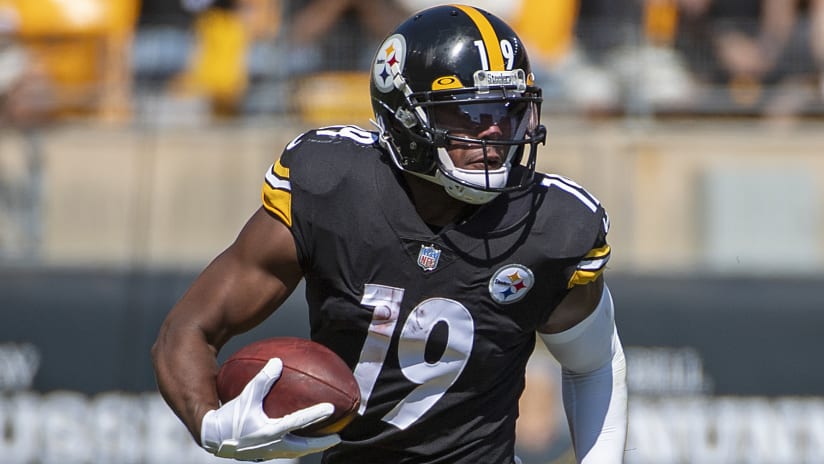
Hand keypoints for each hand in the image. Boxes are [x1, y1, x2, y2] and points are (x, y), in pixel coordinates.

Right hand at [201, 358, 340, 460]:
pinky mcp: (264, 453)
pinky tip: (300, 436)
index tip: (331, 408)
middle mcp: (272, 445)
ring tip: (325, 440)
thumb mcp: (246, 395)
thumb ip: (262, 379)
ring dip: (312, 446)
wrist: (212, 437)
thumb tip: (278, 361)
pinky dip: (298, 444)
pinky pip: (286, 449)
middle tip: (338, 437)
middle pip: (303, 446)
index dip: (315, 414)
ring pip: (296, 450)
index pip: (298, 421)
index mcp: (269, 431)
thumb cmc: (228, 415)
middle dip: (322, 442)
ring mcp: (269, 451)